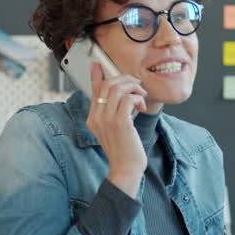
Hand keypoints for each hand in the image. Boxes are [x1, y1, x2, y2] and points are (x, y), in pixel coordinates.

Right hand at [86, 62, 148, 195]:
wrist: (125, 170)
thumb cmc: (124, 150)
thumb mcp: (116, 128)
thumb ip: (115, 112)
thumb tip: (123, 95)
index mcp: (93, 118)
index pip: (94, 91)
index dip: (96, 76)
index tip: (97, 64)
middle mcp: (96, 118)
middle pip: (106, 85)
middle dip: (125, 80)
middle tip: (137, 85)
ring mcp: (107, 120)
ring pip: (117, 89)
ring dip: (133, 88)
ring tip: (141, 96)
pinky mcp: (120, 123)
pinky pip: (128, 99)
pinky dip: (137, 99)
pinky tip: (141, 107)